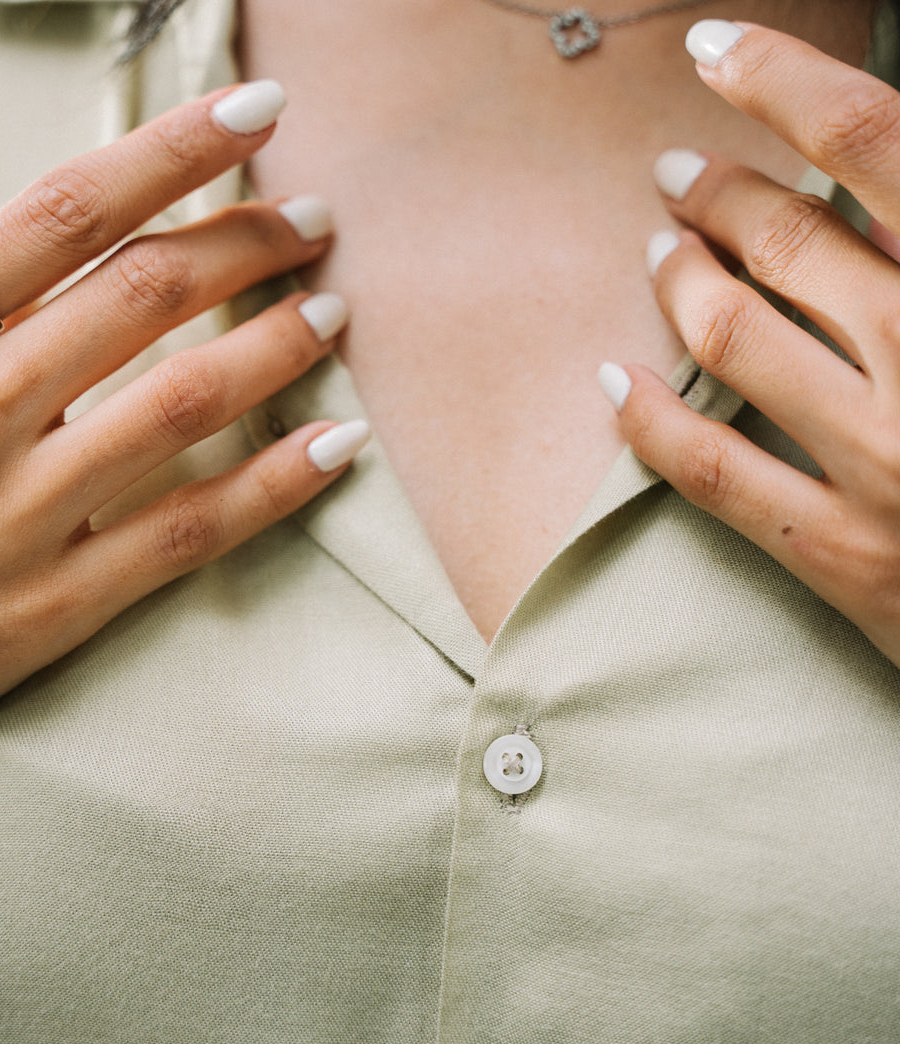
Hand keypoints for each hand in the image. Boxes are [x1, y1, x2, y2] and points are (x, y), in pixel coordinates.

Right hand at [0, 82, 362, 821]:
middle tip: (309, 225)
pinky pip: (188, 531)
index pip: (60, 213)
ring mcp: (11, 518)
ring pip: (184, 403)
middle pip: (142, 295)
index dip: (172, 150)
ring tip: (331, 312)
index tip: (250, 117)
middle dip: (246, 242)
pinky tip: (334, 446)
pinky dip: (275, 484)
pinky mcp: (50, 608)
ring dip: (278, 345)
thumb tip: (56, 261)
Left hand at [600, 21, 899, 668]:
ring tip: (660, 254)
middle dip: (721, 196)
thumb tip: (864, 196)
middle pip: (791, 243)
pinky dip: (647, 418)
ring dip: (680, 283)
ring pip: (736, 339)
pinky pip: (708, 470)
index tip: (720, 51)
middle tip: (680, 175)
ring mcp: (880, 464)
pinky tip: (613, 380)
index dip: (786, 83)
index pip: (878, 148)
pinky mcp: (837, 549)